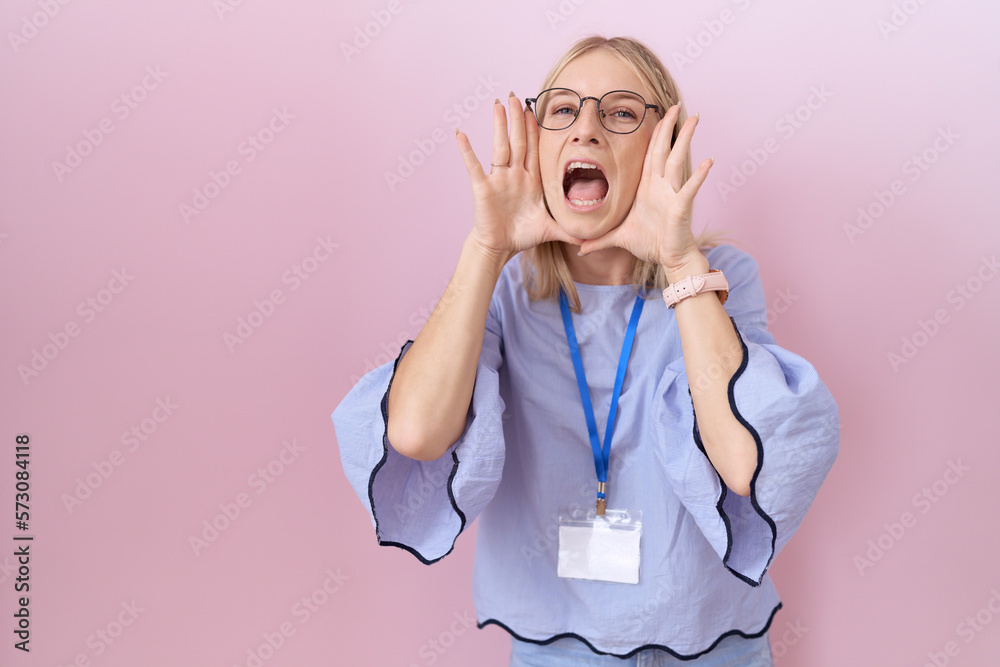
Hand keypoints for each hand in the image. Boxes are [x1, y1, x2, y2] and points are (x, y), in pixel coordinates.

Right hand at [455, 92, 583, 261]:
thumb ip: (570, 231)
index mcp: (531, 180)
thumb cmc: (522, 235)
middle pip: (518, 141)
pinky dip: (467, 151)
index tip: (536, 109)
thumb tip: (591, 239)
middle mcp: (515, 175)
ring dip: (499, 125)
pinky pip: (474, 166)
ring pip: (500, 147)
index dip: (536, 129)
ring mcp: (498, 179)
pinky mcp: (483, 188)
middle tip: (516, 96)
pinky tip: (461, 134)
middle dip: (518, 118)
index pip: (535, 149)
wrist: (500, 247)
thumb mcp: (551, 230)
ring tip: (497, 104)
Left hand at [577, 105, 713, 275]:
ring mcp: (672, 194)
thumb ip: (599, 240)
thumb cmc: (648, 244)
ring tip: (694, 119)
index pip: (650, 154)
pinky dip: (699, 176)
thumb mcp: (618, 238)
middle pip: (665, 149)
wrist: (667, 259)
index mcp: (647, 187)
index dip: (654, 134)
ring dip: (685, 139)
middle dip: (669, 127)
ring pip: (678, 160)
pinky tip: (709, 161)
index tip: (658, 115)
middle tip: (676, 105)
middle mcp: (661, 186)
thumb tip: (580, 247)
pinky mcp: (680, 207)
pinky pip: (690, 189)